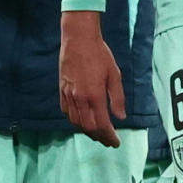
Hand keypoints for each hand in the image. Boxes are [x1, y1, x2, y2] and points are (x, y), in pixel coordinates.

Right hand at [56, 10, 123, 144]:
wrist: (78, 39)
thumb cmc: (99, 54)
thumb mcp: (114, 74)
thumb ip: (117, 98)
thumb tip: (121, 117)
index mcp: (95, 95)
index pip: (102, 124)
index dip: (109, 137)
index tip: (115, 142)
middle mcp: (80, 98)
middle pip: (88, 127)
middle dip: (99, 137)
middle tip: (108, 141)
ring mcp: (69, 95)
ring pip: (76, 122)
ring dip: (87, 131)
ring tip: (97, 133)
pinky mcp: (62, 90)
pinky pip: (66, 112)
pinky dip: (74, 120)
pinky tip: (82, 120)